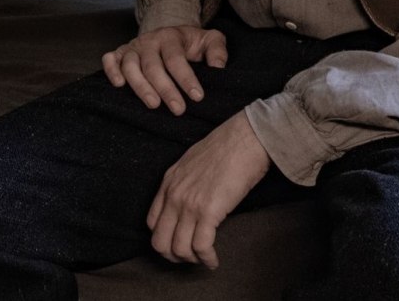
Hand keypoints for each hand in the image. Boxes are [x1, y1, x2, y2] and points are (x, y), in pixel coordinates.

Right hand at [101, 25, 227, 114]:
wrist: (172, 34)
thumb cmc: (192, 43)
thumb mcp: (210, 40)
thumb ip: (217, 51)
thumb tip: (218, 69)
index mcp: (171, 36)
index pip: (176, 58)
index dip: (186, 78)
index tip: (198, 97)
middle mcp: (150, 41)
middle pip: (153, 66)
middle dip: (165, 89)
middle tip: (178, 109)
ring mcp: (133, 47)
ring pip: (131, 66)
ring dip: (140, 86)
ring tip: (153, 105)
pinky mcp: (120, 53)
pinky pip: (110, 59)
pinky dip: (111, 71)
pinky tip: (119, 86)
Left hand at [147, 111, 269, 268]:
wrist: (246, 137)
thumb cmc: (228, 145)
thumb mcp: (193, 161)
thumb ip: (185, 182)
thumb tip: (191, 199)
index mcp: (169, 182)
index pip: (152, 223)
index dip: (164, 238)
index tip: (178, 242)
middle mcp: (174, 195)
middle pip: (160, 242)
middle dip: (173, 256)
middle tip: (189, 258)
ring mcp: (190, 204)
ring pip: (179, 249)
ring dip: (192, 260)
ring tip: (205, 259)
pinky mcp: (209, 211)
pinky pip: (201, 246)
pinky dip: (207, 259)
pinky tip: (214, 260)